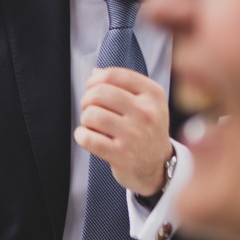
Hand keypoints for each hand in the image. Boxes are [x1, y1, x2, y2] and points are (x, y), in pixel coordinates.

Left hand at [76, 66, 171, 196]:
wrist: (157, 166)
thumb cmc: (146, 129)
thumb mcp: (147, 102)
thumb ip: (123, 85)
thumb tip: (95, 73)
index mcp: (153, 95)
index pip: (113, 75)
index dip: (95, 80)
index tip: (92, 88)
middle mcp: (147, 113)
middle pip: (99, 93)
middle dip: (87, 99)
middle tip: (89, 108)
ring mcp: (135, 135)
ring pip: (91, 115)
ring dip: (85, 119)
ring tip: (92, 125)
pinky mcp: (122, 155)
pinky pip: (88, 138)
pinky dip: (81, 136)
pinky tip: (88, 137)